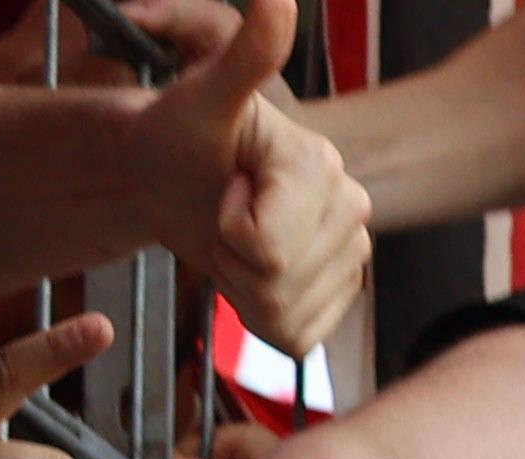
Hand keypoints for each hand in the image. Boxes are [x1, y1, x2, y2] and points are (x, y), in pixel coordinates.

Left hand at [123, 0, 370, 354]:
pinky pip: (297, 338)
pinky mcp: (338, 298)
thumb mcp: (199, 97)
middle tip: (221, 214)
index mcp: (324, 169)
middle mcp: (353, 211)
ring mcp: (351, 258)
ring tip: (233, 241)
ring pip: (286, 313)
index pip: (269, 247)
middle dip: (234, 259)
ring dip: (243, 288)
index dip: (227, 229)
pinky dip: (260, 316)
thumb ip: (246, 53)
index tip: (221, 188)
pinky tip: (251, 272)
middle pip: (280, 283)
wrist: (171, 178)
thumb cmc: (177, 138)